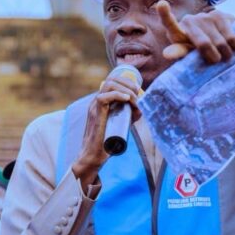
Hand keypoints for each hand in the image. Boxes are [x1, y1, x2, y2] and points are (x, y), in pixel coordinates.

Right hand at [71, 70, 141, 185]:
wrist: (94, 155)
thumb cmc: (106, 143)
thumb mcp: (122, 125)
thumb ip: (129, 115)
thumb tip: (141, 108)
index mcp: (101, 102)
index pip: (113, 81)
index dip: (128, 82)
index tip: (139, 92)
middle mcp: (97, 102)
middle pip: (112, 79)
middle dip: (129, 83)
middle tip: (138, 94)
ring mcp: (95, 107)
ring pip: (109, 85)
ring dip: (125, 88)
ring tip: (134, 99)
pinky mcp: (95, 114)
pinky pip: (103, 97)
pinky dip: (117, 95)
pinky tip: (127, 99)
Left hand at [156, 0, 234, 63]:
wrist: (215, 40)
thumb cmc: (195, 51)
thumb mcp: (187, 53)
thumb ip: (179, 52)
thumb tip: (167, 54)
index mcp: (176, 32)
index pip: (169, 23)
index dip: (165, 14)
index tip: (161, 4)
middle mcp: (189, 21)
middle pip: (204, 44)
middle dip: (213, 58)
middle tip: (216, 61)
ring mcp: (205, 16)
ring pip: (221, 42)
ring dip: (226, 53)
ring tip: (224, 55)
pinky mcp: (220, 15)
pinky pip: (232, 37)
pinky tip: (233, 45)